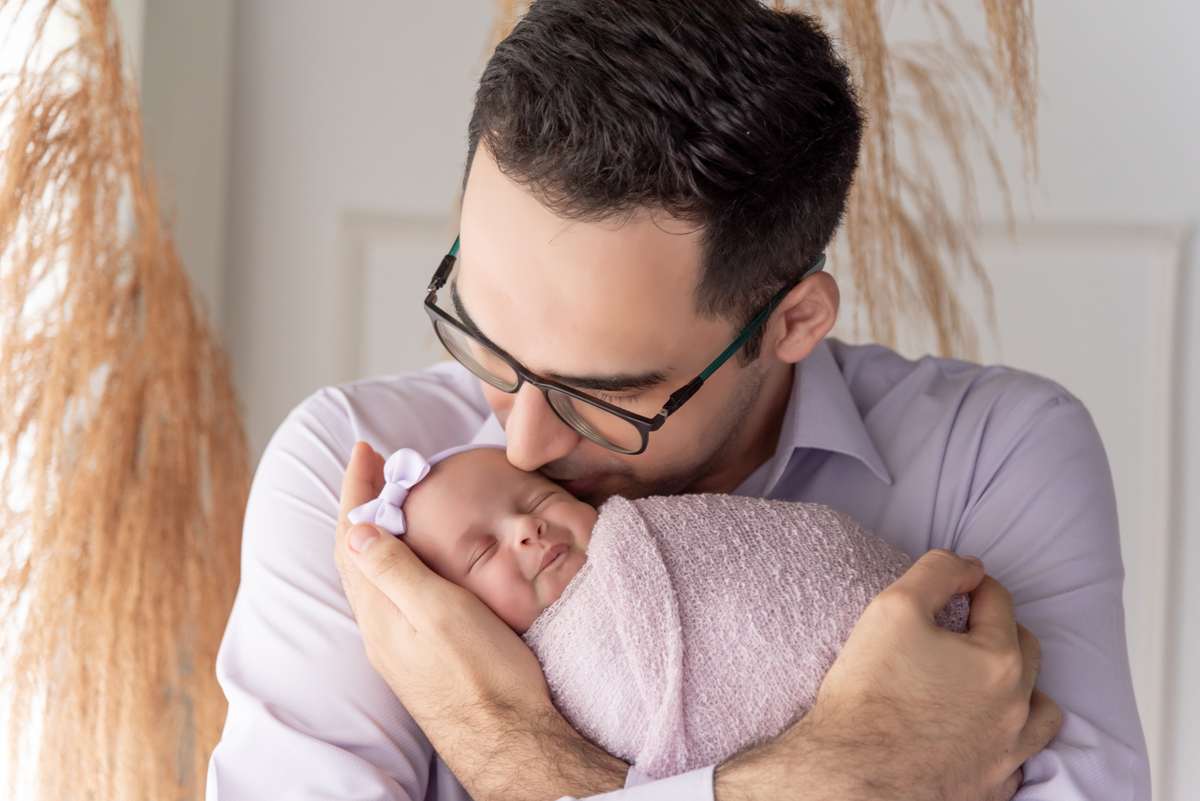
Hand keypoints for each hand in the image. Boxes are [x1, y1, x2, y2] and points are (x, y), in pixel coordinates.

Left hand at [334, 442, 626, 800]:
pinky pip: (392, 594)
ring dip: (376, 531)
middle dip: (361, 505)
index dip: (355, 491)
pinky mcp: (420, 656)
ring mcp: (398, 646)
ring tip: (392, 499)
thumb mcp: (440, 613)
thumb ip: (395, 572)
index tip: (364, 451)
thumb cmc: (485, 678)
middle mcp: (380, 630)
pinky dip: (394, 558)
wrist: (511, 742)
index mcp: (381, 614)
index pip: (352, 539)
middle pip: (357, 555)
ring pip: (374, 575)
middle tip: (376, 465)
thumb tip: (355, 528)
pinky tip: (415, 557)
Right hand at [716, 550, 1061, 800]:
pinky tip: (982, 731)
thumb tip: (968, 565)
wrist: (851, 774)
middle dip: (999, 629)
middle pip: (1026, 650)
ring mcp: (1007, 753)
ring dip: (1021, 688)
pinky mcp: (991, 787)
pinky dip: (1008, 738)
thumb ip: (937, 572)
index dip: (973, 584)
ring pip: (1040, 711)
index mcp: (998, 660)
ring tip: (988, 681)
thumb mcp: (893, 607)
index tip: (954, 585)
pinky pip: (1020, 759)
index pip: (999, 601)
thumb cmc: (870, 693)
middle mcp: (1015, 708)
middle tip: (963, 627)